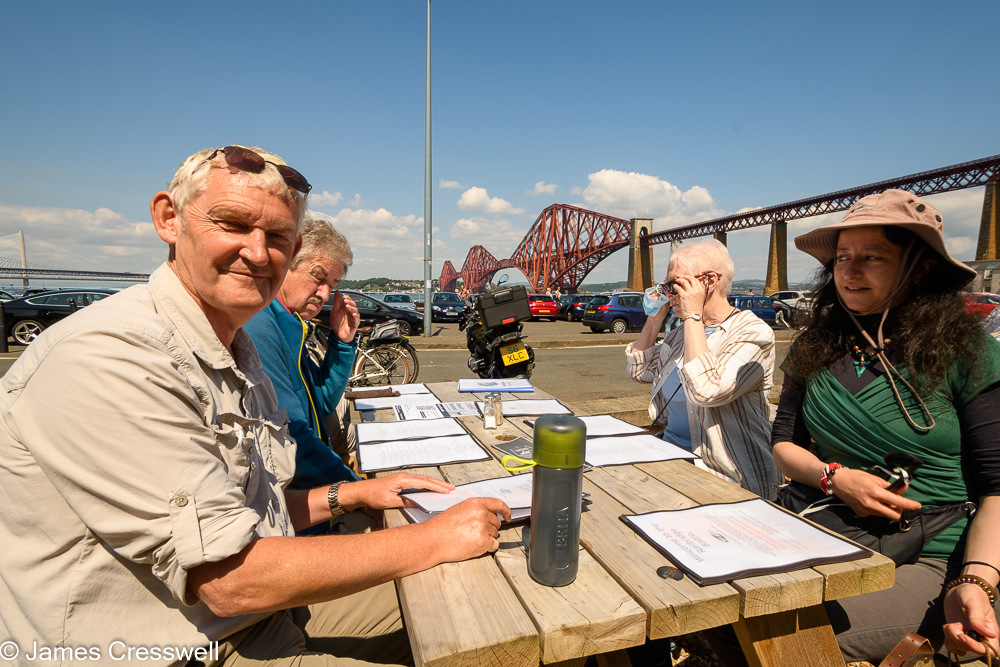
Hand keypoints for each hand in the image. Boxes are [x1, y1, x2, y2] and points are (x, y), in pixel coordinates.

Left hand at [329, 291, 359, 342]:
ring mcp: (353, 318)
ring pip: (355, 311)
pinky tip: (353, 315)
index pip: (348, 301)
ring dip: (352, 308)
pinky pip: (357, 319)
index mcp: (345, 308)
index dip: (347, 298)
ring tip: (347, 306)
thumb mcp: (334, 311)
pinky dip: (355, 317)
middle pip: (353, 305)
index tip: (344, 297)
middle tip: (345, 301)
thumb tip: (338, 292)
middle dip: (350, 302)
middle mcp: (350, 312)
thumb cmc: (337, 324)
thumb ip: (337, 302)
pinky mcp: (355, 324)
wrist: (338, 335)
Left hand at [339, 473, 454, 511]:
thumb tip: (417, 502)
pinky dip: (426, 484)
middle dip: (439, 484)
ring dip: (434, 483)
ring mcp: (402, 478)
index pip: (423, 483)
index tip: (446, 490)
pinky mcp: (401, 481)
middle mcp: (404, 477)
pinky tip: (431, 487)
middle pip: (425, 479)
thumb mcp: (389, 502)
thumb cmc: (373, 496)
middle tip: (451, 488)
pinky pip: (417, 481)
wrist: (362, 491)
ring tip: (445, 487)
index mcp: (402, 480)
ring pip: (422, 479)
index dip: (436, 487)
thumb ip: (404, 502)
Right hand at [425, 497, 511, 561]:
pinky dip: (487, 548)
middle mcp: (481, 513)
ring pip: (495, 535)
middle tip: (475, 532)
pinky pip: (494, 546)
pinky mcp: (483, 542)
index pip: (498, 504)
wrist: (432, 540)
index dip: (505, 511)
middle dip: (489, 528)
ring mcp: (483, 528)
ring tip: (470, 539)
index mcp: (475, 503)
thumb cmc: (441, 527)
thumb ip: (475, 509)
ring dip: (487, 538)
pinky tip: (475, 546)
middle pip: (496, 522)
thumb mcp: (459, 509)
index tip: (507, 516)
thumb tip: (488, 514)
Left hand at [669, 275, 707, 319]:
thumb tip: (693, 287)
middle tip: (682, 277)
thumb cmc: (696, 309)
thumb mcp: (701, 299)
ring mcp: (690, 292)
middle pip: (691, 279)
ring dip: (680, 280)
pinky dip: (676, 286)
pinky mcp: (684, 295)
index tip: (687, 278)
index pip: (696, 280)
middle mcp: (697, 290)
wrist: (694, 315)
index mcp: (702, 291)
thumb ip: (698, 292)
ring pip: (684, 281)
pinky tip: (674, 286)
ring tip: (677, 280)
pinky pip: (678, 287)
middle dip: (685, 277)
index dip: (691, 278)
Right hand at [829, 468, 920, 519]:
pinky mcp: (861, 514)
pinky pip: (875, 514)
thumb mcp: (874, 478)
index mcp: (875, 492)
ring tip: (881, 499)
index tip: (918, 505)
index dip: (910, 504)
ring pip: (885, 515)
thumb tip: (904, 488)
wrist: (838, 482)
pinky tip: (870, 501)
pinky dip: (877, 509)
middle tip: (897, 503)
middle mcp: (871, 503)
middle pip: (894, 515)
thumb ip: (890, 485)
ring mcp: (865, 510)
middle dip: (899, 510)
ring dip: (888, 509)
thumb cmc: (856, 477)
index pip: (898, 502)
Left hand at [943, 583, 999, 658]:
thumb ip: (978, 619)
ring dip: (951, 638)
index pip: (990, 651)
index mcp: (989, 631)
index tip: (963, 636)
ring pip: (959, 648)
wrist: (960, 590)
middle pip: (971, 650)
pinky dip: (947, 641)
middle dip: (959, 640)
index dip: (976, 648)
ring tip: (950, 625)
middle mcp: (979, 636)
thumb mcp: (975, 604)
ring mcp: (967, 635)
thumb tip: (990, 635)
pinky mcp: (957, 633)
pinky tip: (947, 629)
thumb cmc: (972, 594)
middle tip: (954, 625)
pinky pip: (952, 646)